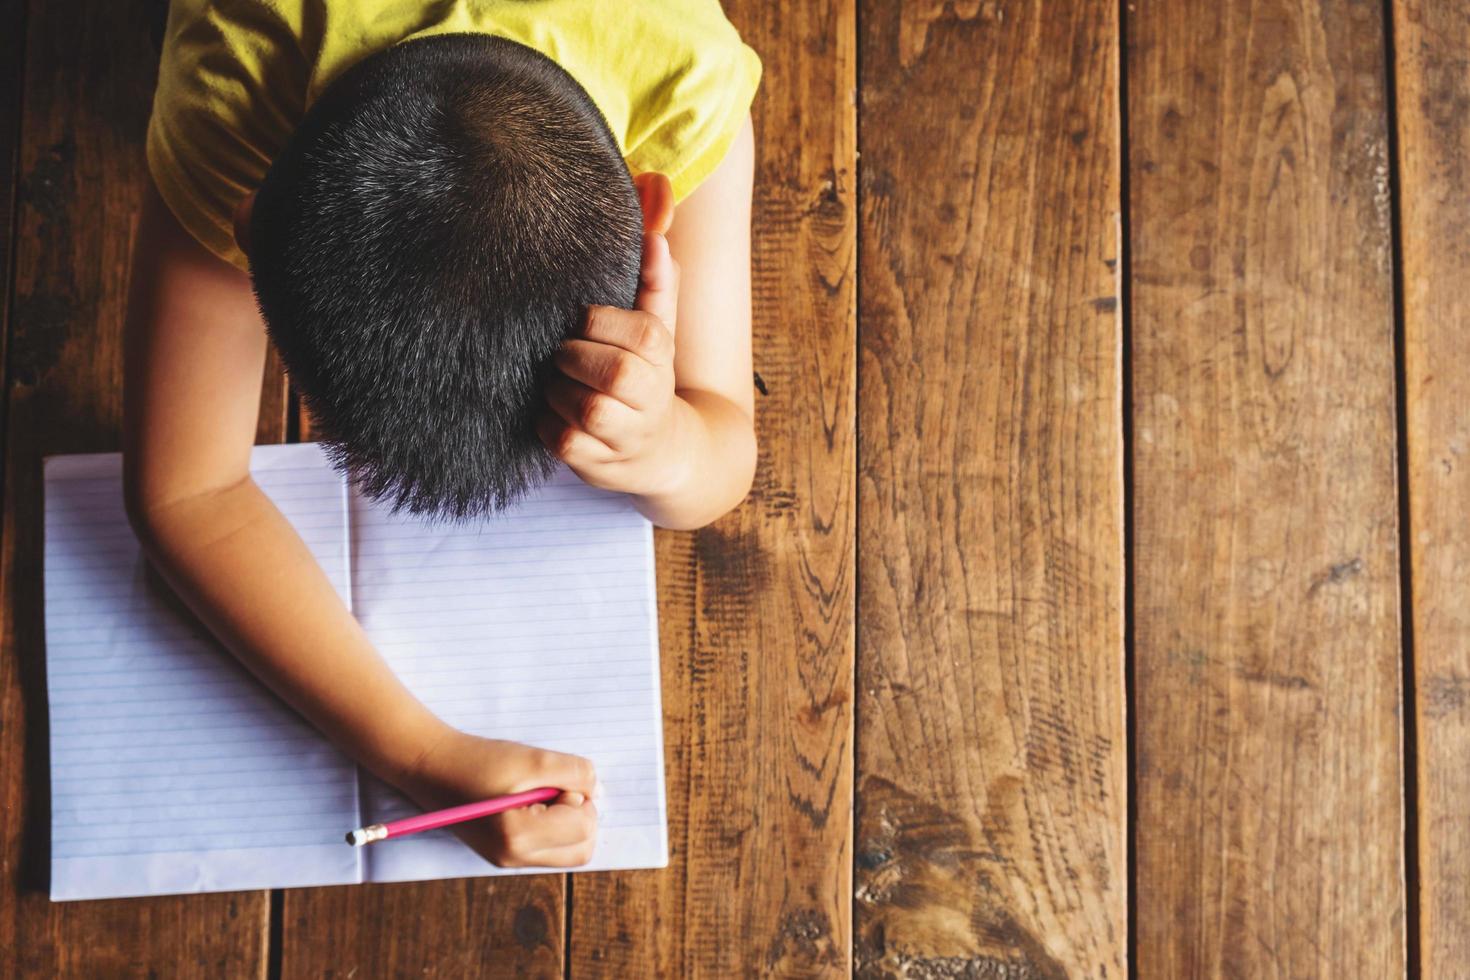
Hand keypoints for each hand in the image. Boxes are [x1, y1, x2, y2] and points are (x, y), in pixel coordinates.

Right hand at [395, 727, 599, 867]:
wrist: (431, 766)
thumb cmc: (477, 760)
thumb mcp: (532, 759)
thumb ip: (573, 773)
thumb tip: (596, 791)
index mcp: (518, 838)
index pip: (583, 829)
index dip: (582, 799)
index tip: (559, 780)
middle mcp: (513, 858)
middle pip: (581, 850)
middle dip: (580, 816)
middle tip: (554, 787)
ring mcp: (507, 860)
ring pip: (567, 851)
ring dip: (567, 821)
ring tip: (539, 793)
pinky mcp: (504, 853)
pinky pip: (547, 847)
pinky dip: (551, 825)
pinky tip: (530, 801)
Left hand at [538, 229, 687, 495]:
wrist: (666, 451)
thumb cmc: (648, 374)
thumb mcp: (656, 322)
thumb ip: (652, 266)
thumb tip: (656, 188)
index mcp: (660, 352)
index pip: (623, 328)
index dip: (595, 324)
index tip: (587, 326)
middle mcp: (650, 395)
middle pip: (603, 369)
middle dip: (574, 360)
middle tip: (568, 359)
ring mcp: (626, 435)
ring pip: (581, 408)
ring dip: (559, 393)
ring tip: (562, 386)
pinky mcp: (599, 464)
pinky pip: (561, 441)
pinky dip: (548, 425)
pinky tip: (556, 416)